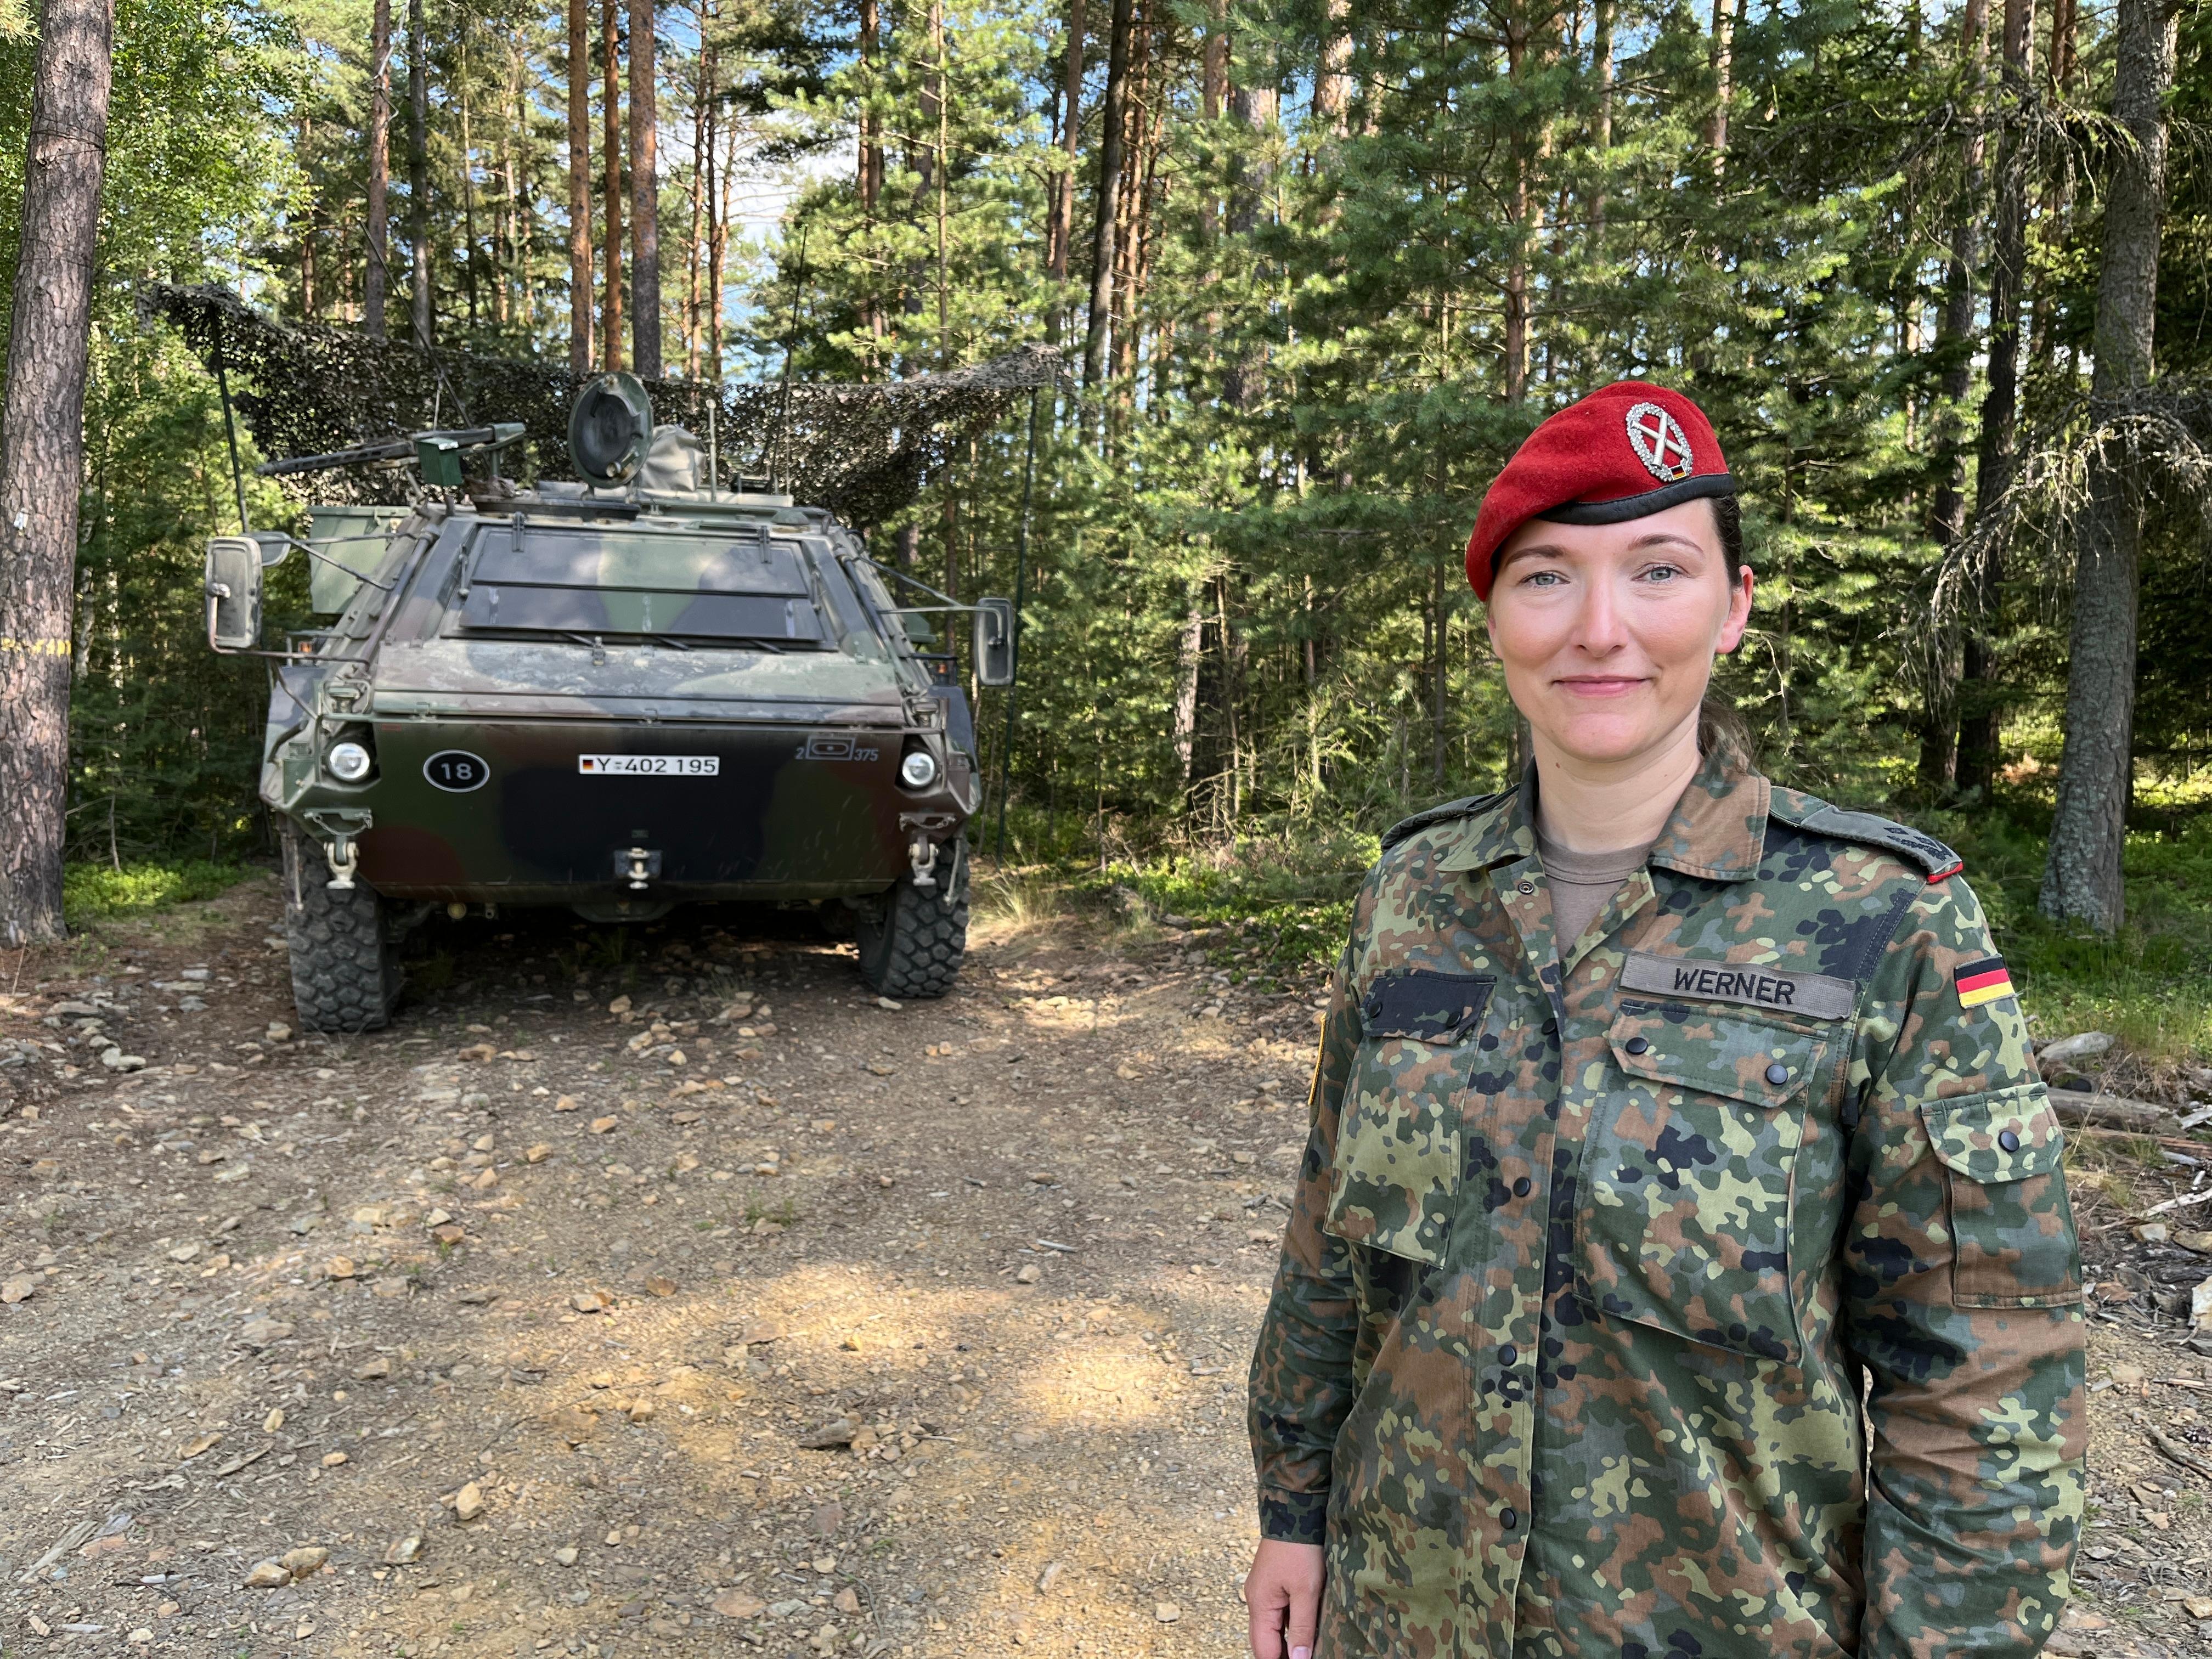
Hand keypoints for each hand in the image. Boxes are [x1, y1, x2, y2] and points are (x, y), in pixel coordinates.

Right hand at [1245, 1538, 1323, 1658]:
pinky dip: (1287, 1626)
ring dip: (1284, 1643)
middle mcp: (1255, 1600)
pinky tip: (1303, 1631)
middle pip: (1263, 1641)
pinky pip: (1275, 1613)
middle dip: (1281, 1656)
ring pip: (1269, 1628)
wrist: (1294, 1512)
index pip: (1265, 1650)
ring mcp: (1261, 1591)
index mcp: (1260, 1605)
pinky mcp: (1270, 1584)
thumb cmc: (1300, 1550)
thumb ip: (1302, 1628)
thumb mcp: (1306, 1591)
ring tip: (1304, 1652)